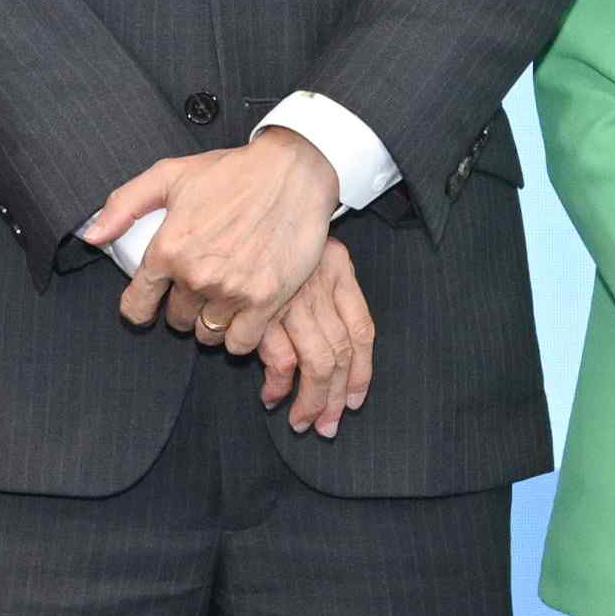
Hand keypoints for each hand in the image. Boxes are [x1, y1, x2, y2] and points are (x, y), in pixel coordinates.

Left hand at [84, 127, 342, 345]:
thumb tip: (92, 236)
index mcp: (168, 249)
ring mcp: (232, 291)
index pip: (137, 305)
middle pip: (176, 320)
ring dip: (210, 323)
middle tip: (198, 287)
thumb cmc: (232, 172)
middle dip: (182, 308)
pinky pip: (241, 343)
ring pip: (207, 334)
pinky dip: (239, 336)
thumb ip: (123, 205)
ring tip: (221, 299)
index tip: (148, 305)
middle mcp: (196, 276)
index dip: (139, 308)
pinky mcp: (266, 301)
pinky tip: (242, 316)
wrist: (292, 173)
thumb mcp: (168, 175)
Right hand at [247, 239, 373, 439]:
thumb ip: (322, 285)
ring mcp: (293, 297)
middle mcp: (321, 284)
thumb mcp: (308, 244)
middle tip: (325, 426)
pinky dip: (280, 383)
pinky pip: (282, 357)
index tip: (353, 400)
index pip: (362, 330)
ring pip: (318, 362)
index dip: (362, 372)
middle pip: (342, 354)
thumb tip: (318, 339)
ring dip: (310, 399)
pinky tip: (272, 395)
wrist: (252, 189)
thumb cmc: (270, 220)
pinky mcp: (263, 307)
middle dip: (334, 398)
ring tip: (301, 421)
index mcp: (338, 268)